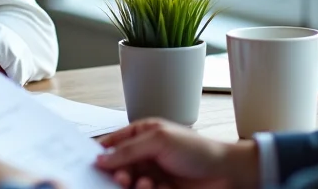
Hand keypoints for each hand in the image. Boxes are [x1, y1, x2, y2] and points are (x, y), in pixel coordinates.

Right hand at [96, 119, 258, 188]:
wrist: (225, 174)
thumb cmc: (197, 150)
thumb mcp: (159, 140)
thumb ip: (128, 150)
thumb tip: (102, 158)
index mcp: (141, 134)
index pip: (112, 142)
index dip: (100, 152)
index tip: (91, 163)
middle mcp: (144, 154)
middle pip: (116, 166)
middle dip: (118, 173)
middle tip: (122, 177)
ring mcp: (151, 174)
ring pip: (128, 183)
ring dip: (133, 185)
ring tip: (144, 183)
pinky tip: (158, 188)